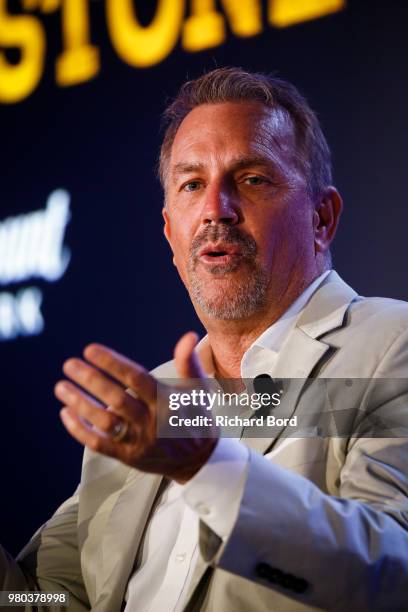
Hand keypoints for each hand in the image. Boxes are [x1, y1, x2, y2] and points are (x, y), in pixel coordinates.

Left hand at [54, 332, 218, 482]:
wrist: (199, 461)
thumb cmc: (196, 417)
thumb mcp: (197, 389)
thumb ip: (188, 362)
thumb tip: (187, 336)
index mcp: (167, 401)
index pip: (136, 379)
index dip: (112, 363)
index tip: (90, 350)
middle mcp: (152, 422)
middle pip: (117, 399)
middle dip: (91, 380)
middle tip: (69, 364)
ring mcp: (138, 441)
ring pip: (105, 422)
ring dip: (80, 403)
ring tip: (61, 386)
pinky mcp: (128, 457)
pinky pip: (99, 444)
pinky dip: (80, 430)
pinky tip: (66, 413)